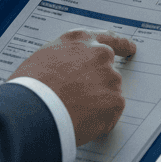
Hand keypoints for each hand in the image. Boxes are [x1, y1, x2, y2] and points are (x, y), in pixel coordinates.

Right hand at [9, 30, 136, 146]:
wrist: (33, 109)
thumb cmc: (30, 87)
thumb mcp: (42, 59)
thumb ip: (64, 59)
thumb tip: (66, 71)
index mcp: (80, 41)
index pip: (108, 38)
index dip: (121, 45)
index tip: (130, 48)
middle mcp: (99, 55)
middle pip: (109, 71)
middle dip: (100, 84)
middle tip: (86, 98)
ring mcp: (109, 78)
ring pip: (109, 94)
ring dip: (97, 104)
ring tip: (72, 113)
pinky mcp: (115, 101)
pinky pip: (110, 115)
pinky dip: (99, 122)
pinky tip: (80, 123)